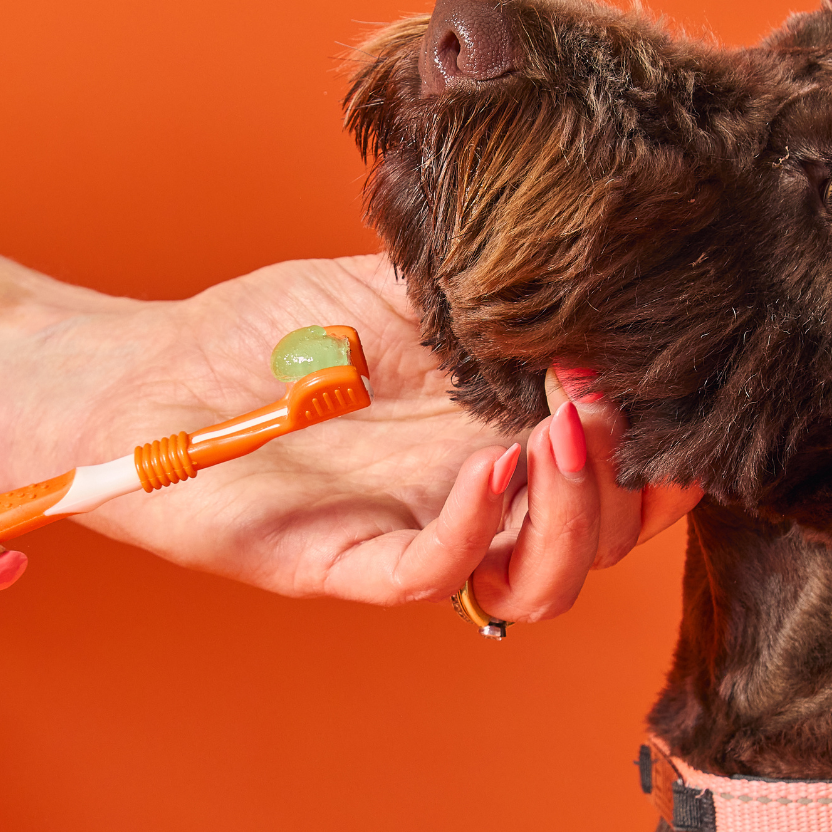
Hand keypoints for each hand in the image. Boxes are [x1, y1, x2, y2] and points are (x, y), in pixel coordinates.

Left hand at [0, 253, 698, 615]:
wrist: (151, 371)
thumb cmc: (267, 335)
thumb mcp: (396, 286)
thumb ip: (484, 287)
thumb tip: (585, 250)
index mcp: (497, 434)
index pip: (618, 471)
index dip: (665, 447)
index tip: (679, 381)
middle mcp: (473, 498)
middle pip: (603, 534)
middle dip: (628, 470)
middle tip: (605, 392)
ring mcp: (416, 536)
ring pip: (539, 580)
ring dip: (574, 511)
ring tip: (568, 429)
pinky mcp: (346, 564)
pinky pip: (434, 574)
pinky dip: (478, 525)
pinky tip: (493, 463)